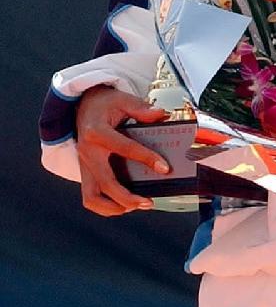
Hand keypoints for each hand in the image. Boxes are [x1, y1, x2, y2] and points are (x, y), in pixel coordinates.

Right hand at [76, 85, 168, 216]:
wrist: (81, 106)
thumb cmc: (102, 104)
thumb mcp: (122, 99)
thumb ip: (141, 108)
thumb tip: (161, 115)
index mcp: (97, 132)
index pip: (125, 148)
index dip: (146, 158)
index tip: (164, 168)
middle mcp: (88, 152)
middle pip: (105, 183)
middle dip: (127, 197)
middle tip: (148, 201)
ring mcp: (84, 165)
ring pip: (91, 197)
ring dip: (113, 207)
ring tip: (136, 206)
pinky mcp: (85, 173)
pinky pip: (90, 197)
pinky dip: (105, 206)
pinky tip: (123, 205)